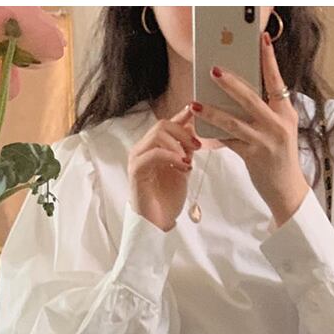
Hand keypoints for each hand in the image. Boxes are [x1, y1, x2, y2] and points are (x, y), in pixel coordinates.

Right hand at [128, 106, 201, 232]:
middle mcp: (142, 150)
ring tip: (188, 160)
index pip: (166, 124)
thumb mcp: (182, 169)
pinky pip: (153, 153)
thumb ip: (185, 149)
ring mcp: (137, 159)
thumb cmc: (168, 199)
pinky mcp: (136, 171)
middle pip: (162, 125)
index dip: (181, 115)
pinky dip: (170, 155)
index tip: (196, 110)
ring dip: (178, 144)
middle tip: (198, 145)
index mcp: (153, 148)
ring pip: (157, 135)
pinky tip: (182, 165)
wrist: (158, 223)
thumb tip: (193, 127)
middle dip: (183, 132)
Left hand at [192, 33, 308, 226]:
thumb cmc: (279, 157)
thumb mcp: (279, 130)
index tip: (261, 40)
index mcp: (286, 113)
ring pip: (234, 121)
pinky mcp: (253, 157)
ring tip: (195, 103)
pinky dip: (215, 135)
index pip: (277, 81)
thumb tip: (239, 94)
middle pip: (250, 98)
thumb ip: (265, 112)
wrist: (287, 190)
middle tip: (214, 69)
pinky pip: (229, 142)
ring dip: (212, 112)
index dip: (268, 60)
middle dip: (230, 83)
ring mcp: (265, 141)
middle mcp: (277, 124)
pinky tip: (200, 128)